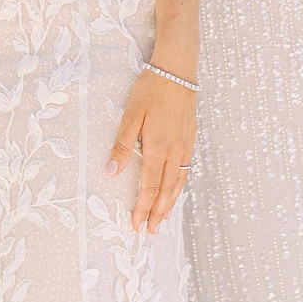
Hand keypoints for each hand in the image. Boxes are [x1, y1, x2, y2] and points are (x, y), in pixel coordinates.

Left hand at [107, 67, 196, 232]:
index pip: (148, 186)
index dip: (142, 207)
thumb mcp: (130, 115)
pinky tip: (177, 189)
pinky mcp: (191, 138)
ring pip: (178, 182)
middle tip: (151, 231)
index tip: (136, 224)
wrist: (178, 70)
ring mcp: (185, 145)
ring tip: (164, 218)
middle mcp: (174, 151)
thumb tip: (111, 171)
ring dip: (170, 202)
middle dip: (157, 212)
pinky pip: (186, 169)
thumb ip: (122, 145)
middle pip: (165, 190)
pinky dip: (181, 185)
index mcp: (156, 147)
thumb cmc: (151, 89)